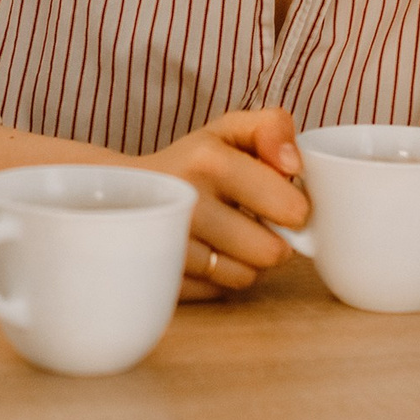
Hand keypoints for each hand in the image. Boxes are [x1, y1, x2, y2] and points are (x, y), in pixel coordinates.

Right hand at [130, 107, 307, 299]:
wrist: (123, 191)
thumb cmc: (191, 163)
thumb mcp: (229, 131)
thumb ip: (272, 127)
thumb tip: (293, 164)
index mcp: (208, 161)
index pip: (290, 208)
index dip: (296, 207)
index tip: (280, 200)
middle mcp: (187, 204)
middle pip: (271, 251)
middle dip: (273, 238)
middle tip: (256, 222)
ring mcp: (170, 246)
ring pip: (246, 276)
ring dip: (247, 260)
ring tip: (230, 237)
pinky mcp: (161, 277)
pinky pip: (218, 292)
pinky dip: (220, 277)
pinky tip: (208, 253)